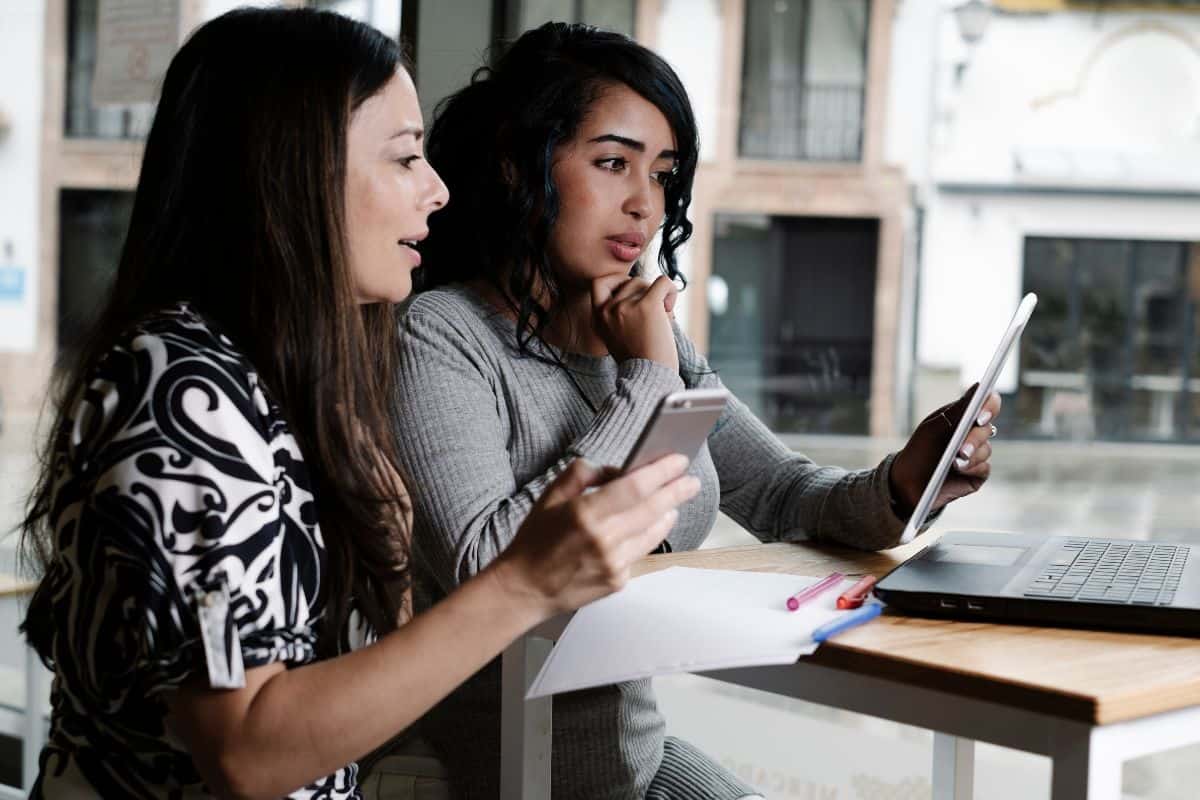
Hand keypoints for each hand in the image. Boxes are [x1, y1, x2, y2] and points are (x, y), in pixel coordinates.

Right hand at [494, 454, 698, 614]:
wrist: (525, 589)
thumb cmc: (534, 542)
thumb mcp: (549, 497)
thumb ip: (581, 475)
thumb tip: (614, 470)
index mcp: (584, 513)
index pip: (634, 487)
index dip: (661, 472)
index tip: (677, 462)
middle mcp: (603, 539)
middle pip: (652, 509)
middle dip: (676, 492)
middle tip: (690, 481)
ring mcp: (613, 563)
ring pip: (653, 532)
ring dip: (667, 513)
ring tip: (674, 502)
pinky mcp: (618, 581)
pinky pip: (640, 553)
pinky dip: (648, 536)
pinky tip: (651, 526)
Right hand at [590, 275, 679, 372]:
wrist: (650, 378)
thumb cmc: (640, 361)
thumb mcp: (617, 336)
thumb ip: (620, 314)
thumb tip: (641, 288)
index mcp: (598, 318)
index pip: (599, 283)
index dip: (617, 282)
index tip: (632, 294)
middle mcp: (608, 310)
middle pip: (629, 282)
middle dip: (644, 292)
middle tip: (653, 313)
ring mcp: (626, 306)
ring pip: (645, 282)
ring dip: (658, 296)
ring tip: (662, 318)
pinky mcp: (647, 305)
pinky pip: (663, 281)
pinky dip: (670, 289)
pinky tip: (669, 306)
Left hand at [889, 384, 1002, 516]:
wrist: (907, 484)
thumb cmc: (919, 451)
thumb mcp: (934, 428)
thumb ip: (958, 410)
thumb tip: (978, 386)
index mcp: (962, 418)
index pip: (986, 404)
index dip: (989, 406)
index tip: (979, 417)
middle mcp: (972, 434)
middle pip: (987, 428)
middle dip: (973, 438)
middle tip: (961, 449)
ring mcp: (976, 454)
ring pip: (986, 449)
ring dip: (971, 455)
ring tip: (954, 463)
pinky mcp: (977, 473)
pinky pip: (984, 467)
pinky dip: (972, 468)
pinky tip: (959, 471)